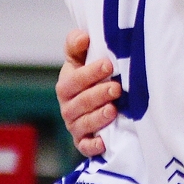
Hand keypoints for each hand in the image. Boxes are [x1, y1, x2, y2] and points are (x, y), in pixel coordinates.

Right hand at [56, 29, 120, 157]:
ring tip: (113, 110)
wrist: (97, 99)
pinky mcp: (84, 142)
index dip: (89, 73)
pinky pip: (85, 147)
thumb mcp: (81, 57)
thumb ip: (77, 45)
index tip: (108, 65)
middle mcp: (68, 107)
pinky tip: (104, 142)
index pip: (72, 81)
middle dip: (97, 95)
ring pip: (83, 124)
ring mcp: (75, 126)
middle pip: (79, 103)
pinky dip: (93, 146)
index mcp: (66, 85)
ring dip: (97, 118)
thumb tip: (83, 37)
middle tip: (117, 88)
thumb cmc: (91, 75)